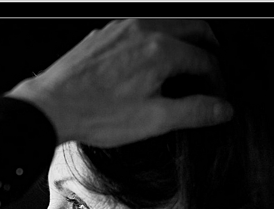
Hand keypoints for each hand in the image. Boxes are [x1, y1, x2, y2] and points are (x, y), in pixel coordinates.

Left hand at [7, 19, 232, 146]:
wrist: (51, 107)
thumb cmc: (96, 114)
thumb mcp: (153, 120)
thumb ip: (193, 112)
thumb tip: (222, 109)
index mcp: (161, 49)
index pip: (205, 59)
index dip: (216, 79)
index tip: (216, 95)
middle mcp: (143, 30)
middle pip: (191, 28)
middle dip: (208, 47)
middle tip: (212, 65)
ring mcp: (120, 29)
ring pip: (165, 24)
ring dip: (182, 39)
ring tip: (185, 61)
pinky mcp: (103, 35)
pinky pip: (139, 29)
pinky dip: (155, 39)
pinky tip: (148, 59)